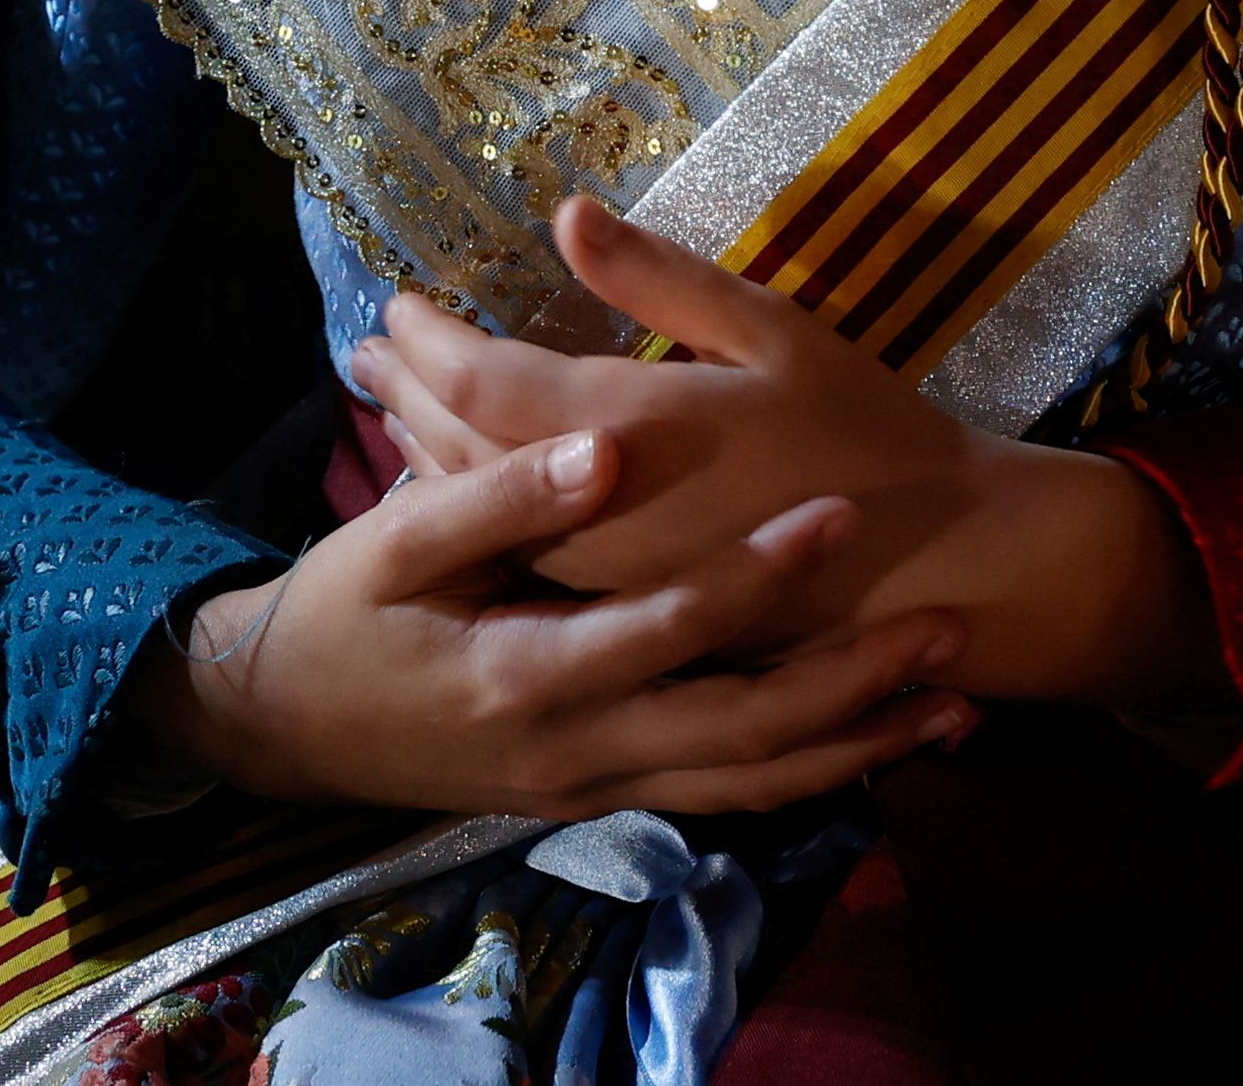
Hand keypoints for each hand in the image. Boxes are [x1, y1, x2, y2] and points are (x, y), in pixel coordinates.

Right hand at [125, 421, 973, 820]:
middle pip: (741, 733)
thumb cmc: (343, 616)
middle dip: (852, 687)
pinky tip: (878, 740)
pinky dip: (810, 773)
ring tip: (956, 702)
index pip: (668, 628)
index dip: (759, 577)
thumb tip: (601, 446)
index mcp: (526, 676)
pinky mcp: (606, 792)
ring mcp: (596, 786)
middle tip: (949, 631)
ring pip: (749, 784)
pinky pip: (727, 795)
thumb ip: (499, 494)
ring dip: (856, 746)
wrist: (286, 725)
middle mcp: (576, 751)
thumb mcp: (398, 543)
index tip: (845, 515)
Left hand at [360, 199, 1212, 706]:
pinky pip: (518, 556)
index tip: (396, 302)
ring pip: (480, 513)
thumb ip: (663, 281)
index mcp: (632, 431)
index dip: (428, 340)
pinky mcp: (621, 616)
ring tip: (389, 402)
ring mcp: (602, 578)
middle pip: (459, 450)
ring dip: (424, 451)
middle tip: (366, 347)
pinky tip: (461, 484)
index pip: (484, 382)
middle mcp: (595, 513)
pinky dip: (476, 508)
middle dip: (405, 392)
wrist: (936, 567)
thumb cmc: (863, 433)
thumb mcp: (775, 332)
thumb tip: (567, 213)